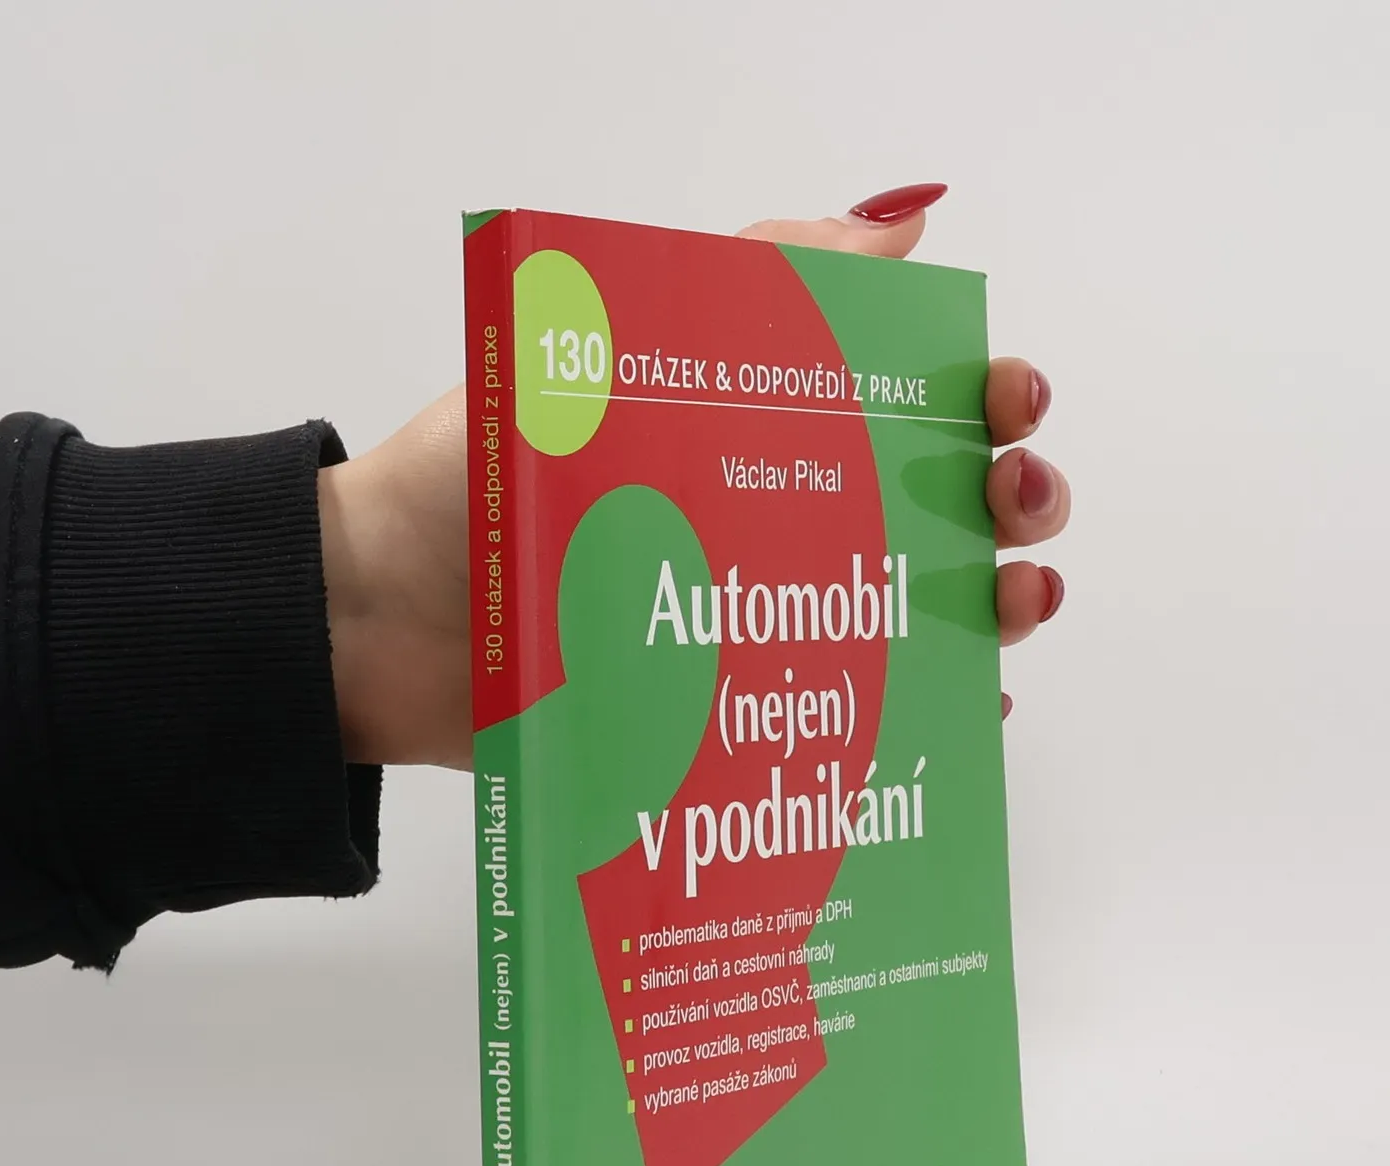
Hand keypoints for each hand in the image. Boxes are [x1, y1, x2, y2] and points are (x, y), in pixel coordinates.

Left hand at [320, 185, 1071, 766]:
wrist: (377, 627)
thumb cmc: (474, 480)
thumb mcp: (605, 350)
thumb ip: (748, 280)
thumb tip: (899, 223)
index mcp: (752, 430)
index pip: (906, 403)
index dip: (984, 399)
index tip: (1006, 406)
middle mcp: (771, 524)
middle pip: (938, 509)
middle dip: (1011, 498)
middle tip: (1011, 503)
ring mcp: (758, 624)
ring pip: (920, 612)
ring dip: (994, 602)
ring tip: (1010, 601)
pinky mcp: (731, 715)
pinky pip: (854, 717)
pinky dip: (927, 713)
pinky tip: (966, 706)